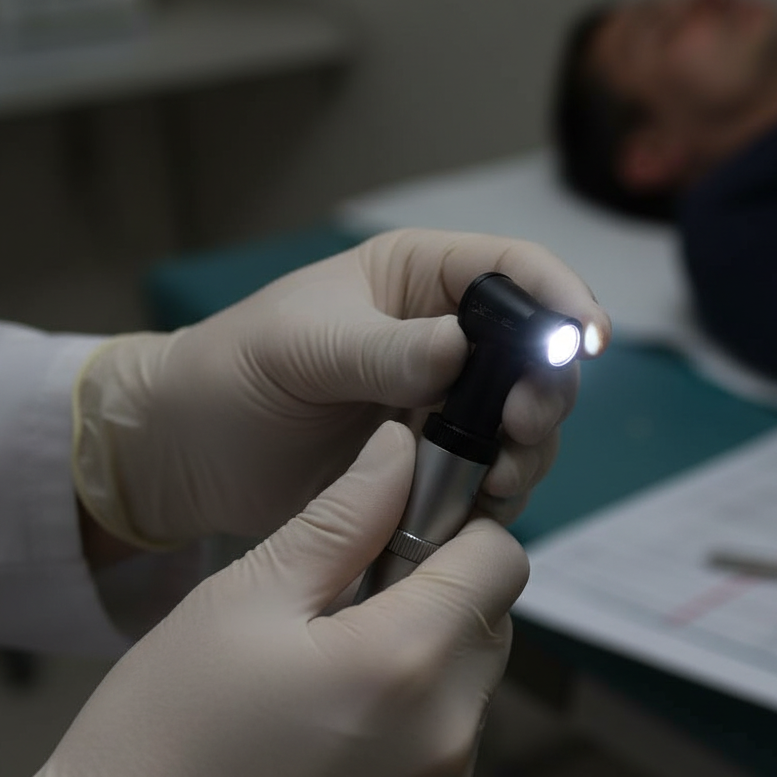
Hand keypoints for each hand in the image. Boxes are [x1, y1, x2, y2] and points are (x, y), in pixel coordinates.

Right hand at [9, 423, 527, 776]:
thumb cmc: (167, 727)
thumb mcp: (246, 596)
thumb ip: (344, 515)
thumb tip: (402, 450)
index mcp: (406, 663)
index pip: (501, 559)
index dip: (460, 529)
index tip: (406, 532)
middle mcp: (448, 739)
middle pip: (491, 621)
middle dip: (441, 592)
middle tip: (353, 600)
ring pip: (471, 685)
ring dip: (427, 659)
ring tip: (334, 671)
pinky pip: (450, 749)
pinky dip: (416, 724)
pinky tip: (339, 733)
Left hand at [74, 228, 609, 546]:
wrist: (188, 455)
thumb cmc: (233, 374)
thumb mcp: (301, 347)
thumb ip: (383, 349)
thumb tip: (462, 351)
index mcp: (418, 281)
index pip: (513, 271)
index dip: (560, 299)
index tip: (589, 340)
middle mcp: (447, 339)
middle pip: (535, 354)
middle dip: (547, 388)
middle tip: (524, 424)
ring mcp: (445, 407)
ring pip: (525, 422)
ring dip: (529, 448)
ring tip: (500, 476)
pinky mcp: (436, 465)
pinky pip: (492, 476)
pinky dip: (499, 493)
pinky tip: (481, 505)